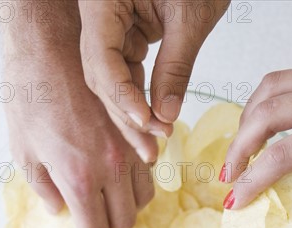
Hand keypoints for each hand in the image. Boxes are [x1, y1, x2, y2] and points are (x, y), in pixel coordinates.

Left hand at [1, 1, 154, 227]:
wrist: (52, 49)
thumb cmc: (30, 97)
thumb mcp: (24, 151)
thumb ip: (44, 188)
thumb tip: (58, 210)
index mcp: (80, 179)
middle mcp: (112, 170)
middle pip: (124, 222)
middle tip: (93, 225)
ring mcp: (130, 152)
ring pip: (143, 200)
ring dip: (126, 209)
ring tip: (107, 204)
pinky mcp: (138, 135)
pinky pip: (149, 173)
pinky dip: (137, 184)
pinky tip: (119, 178)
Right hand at [78, 0, 229, 140]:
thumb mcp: (191, 17)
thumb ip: (176, 66)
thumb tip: (166, 115)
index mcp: (102, 0)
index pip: (101, 57)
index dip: (122, 94)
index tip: (147, 121)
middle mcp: (100, 16)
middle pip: (102, 76)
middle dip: (127, 115)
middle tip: (151, 148)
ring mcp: (111, 28)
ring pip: (113, 82)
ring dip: (134, 116)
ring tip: (154, 148)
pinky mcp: (126, 37)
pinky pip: (128, 75)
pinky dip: (141, 100)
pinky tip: (155, 125)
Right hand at [223, 52, 291, 206]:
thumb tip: (279, 185)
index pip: (281, 155)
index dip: (251, 180)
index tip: (235, 198)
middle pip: (264, 114)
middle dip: (238, 147)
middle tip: (230, 171)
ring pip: (270, 87)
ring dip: (247, 118)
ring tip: (242, 146)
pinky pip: (290, 78)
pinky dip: (271, 102)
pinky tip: (270, 122)